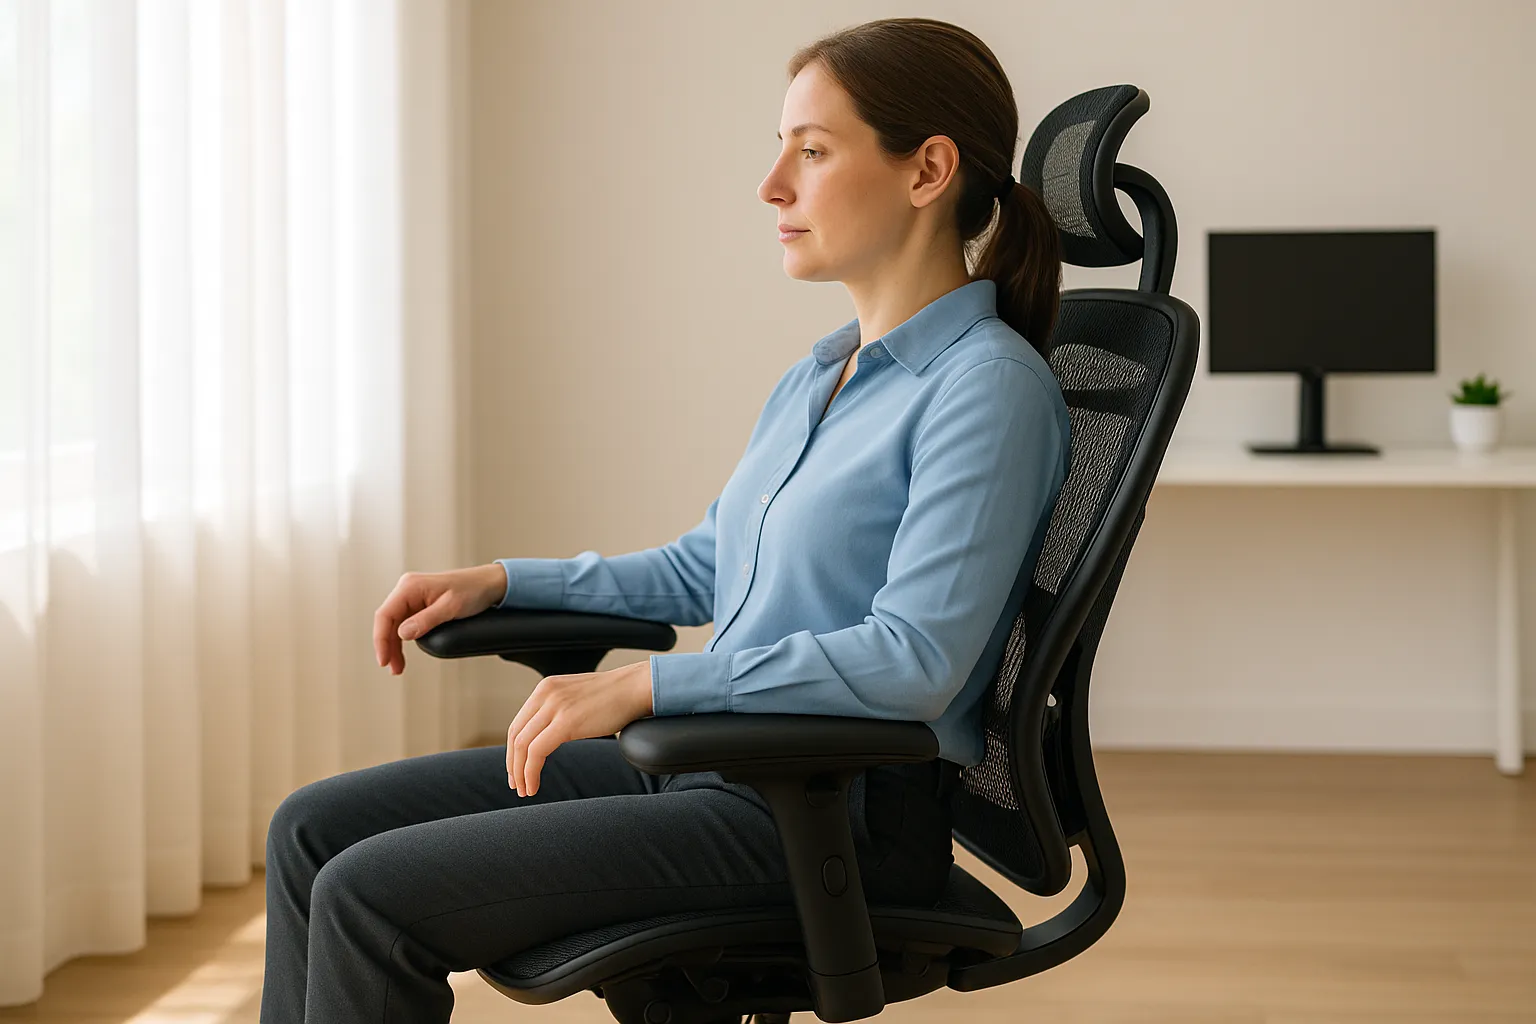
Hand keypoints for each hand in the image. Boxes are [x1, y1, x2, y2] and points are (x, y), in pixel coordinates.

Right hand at [373, 564, 506, 674]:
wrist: (489, 584)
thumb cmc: (473, 589)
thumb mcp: (451, 607)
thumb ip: (426, 620)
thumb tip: (403, 634)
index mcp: (410, 586)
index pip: (385, 614)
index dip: (381, 639)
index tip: (384, 659)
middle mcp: (407, 590)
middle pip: (388, 621)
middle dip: (388, 646)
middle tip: (393, 668)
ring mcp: (413, 597)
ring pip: (395, 625)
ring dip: (394, 646)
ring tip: (397, 666)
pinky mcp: (420, 604)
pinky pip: (405, 623)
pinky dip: (403, 639)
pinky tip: (403, 652)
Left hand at [507, 659, 654, 795]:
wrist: (636, 688)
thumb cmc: (614, 697)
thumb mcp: (577, 698)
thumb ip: (560, 711)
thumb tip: (550, 735)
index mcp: (546, 688)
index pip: (518, 723)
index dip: (513, 751)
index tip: (517, 769)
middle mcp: (545, 694)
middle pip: (515, 735)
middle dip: (513, 764)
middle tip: (517, 784)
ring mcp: (554, 706)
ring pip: (522, 745)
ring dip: (520, 772)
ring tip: (525, 789)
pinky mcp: (566, 722)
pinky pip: (537, 752)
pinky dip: (531, 772)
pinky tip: (535, 786)